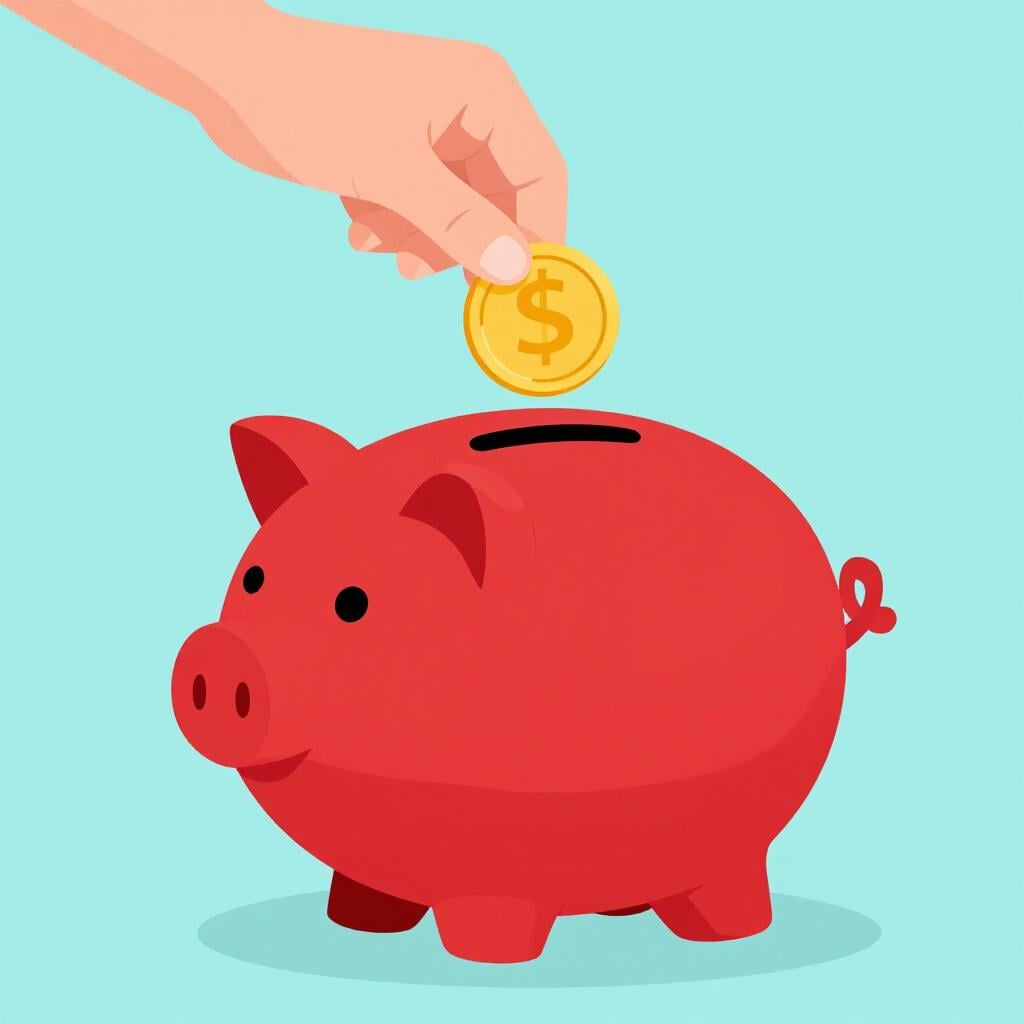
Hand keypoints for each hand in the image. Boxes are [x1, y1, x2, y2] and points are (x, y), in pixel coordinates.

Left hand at [200, 8, 566, 283]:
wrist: (231, 79)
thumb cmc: (307, 102)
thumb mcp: (389, 172)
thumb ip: (458, 223)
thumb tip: (515, 268)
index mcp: (485, 93)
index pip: (542, 175)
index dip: (538, 237)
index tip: (519, 291)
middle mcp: (469, 110)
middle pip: (499, 203)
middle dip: (458, 243)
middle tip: (421, 271)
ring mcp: (435, 133)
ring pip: (457, 216)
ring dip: (418, 239)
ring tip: (374, 239)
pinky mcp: (403, 154)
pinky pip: (422, 211)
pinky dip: (394, 226)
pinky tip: (357, 223)